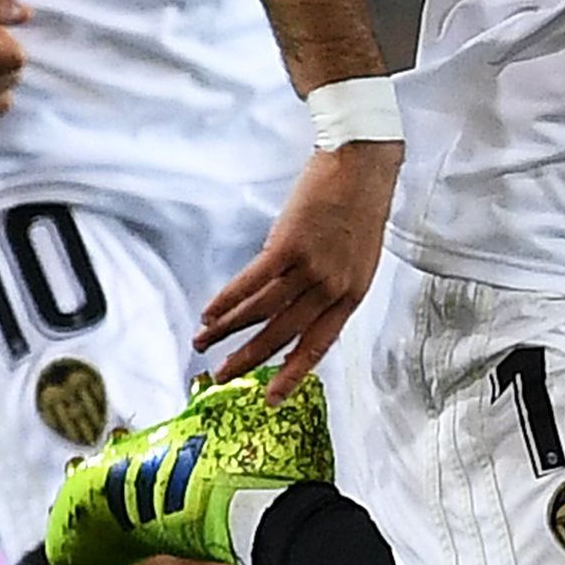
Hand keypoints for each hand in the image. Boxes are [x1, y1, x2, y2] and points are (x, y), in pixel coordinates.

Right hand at [200, 141, 400, 392]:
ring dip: (227, 329)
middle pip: (283, 334)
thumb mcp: (356, 258)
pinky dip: (227, 299)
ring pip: (262, 311)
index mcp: (353, 295)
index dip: (293, 373)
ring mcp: (311, 268)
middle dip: (248, 359)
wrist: (362, 166)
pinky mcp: (288, 245)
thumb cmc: (359, 208)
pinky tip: (209, 312)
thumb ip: (328, 287)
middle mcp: (333, 288)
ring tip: (202, 342)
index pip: (319, 345)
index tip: (271, 398)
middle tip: (221, 376)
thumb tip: (292, 309)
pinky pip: (251, 281)